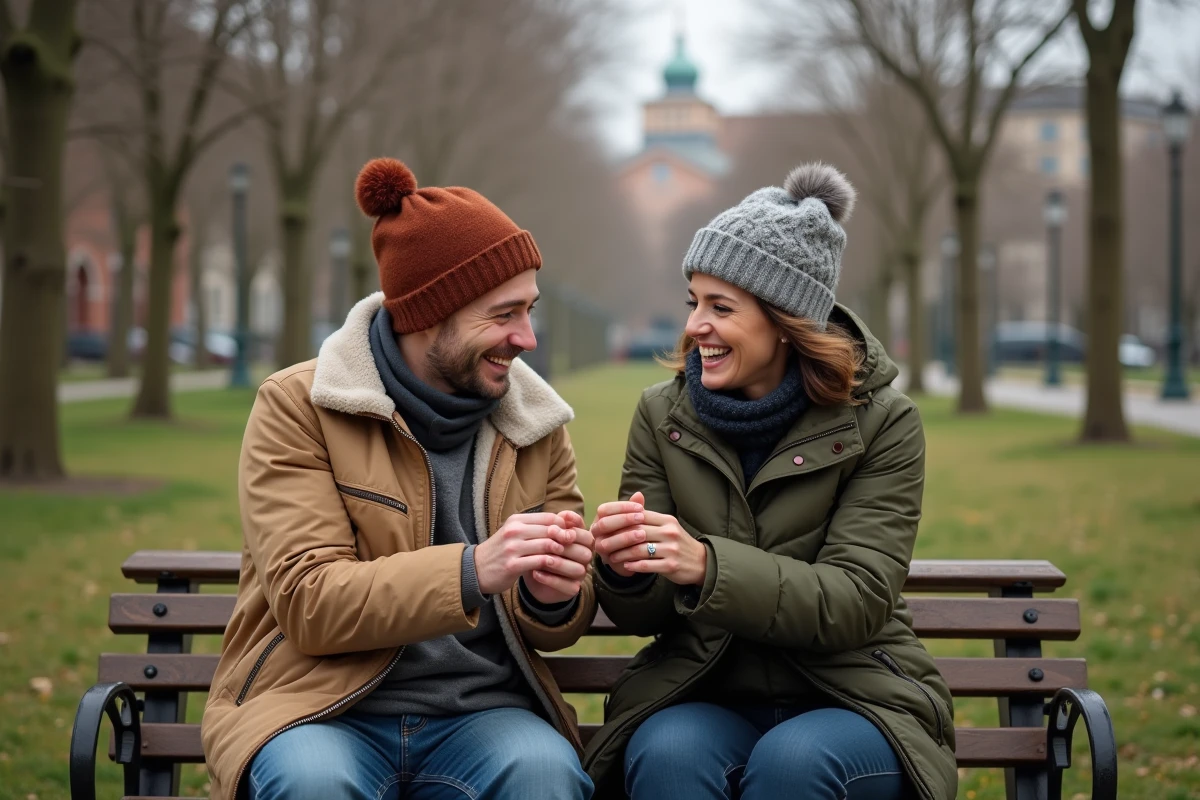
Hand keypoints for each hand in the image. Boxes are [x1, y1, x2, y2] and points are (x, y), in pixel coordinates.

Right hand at [474, 513, 584, 595]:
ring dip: (562, 553)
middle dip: (567, 539)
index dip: (565, 526)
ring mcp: (512, 548)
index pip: (549, 518)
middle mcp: (514, 531)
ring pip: (547, 545)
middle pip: (551, 530)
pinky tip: (558, 568)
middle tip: (579, 548)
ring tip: (571, 559)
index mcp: (517, 520)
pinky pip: (539, 562)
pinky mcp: (512, 565)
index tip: (574, 536)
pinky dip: (552, 565)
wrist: (476, 570)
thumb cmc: (501, 552)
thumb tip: (562, 523)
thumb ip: (535, 528)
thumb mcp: (515, 534)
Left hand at [523, 510, 594, 604]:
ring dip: (559, 564)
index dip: (571, 531)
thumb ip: (556, 524)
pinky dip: (551, 579)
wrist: (533, 573)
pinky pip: (567, 586)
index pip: (585, 535)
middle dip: (565, 547)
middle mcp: (585, 557)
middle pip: (584, 552)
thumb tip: (564, 514)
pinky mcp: (573, 589)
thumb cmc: (542, 548)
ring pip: (577, 569)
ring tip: (542, 559)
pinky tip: (536, 572)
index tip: (552, 528)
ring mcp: (581, 574)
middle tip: (547, 542)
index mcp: (582, 541)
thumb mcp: (546, 535)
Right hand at [591, 492, 646, 577]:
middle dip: (624, 520)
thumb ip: (634, 508)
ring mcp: (599, 548)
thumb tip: (639, 494)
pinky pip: (614, 557)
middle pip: (604, 524)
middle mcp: (595, 532)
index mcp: (599, 519)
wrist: (629, 556)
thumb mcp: (632, 519)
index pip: (605, 509)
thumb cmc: (629, 532)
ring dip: (625, 537)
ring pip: (607, 542)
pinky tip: (641, 548)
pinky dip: (628, 552)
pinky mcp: (607, 561)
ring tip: (643, 534)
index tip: (640, 507)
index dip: (622, 507)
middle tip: (641, 518)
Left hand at [592, 492, 706, 585]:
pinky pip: (647, 565)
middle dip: (618, 538)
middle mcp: (669, 532)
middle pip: (637, 532)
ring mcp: (671, 549)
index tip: (606, 527)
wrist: (701, 562)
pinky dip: (633, 566)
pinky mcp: (671, 565)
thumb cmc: (678, 543)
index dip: (621, 521)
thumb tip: (626, 506)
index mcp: (666, 520)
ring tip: (612, 557)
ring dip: (623, 554)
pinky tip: (625, 566)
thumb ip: (648, 518)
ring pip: (639, 550)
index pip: (639, 516)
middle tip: (604, 543)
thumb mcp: (667, 526)